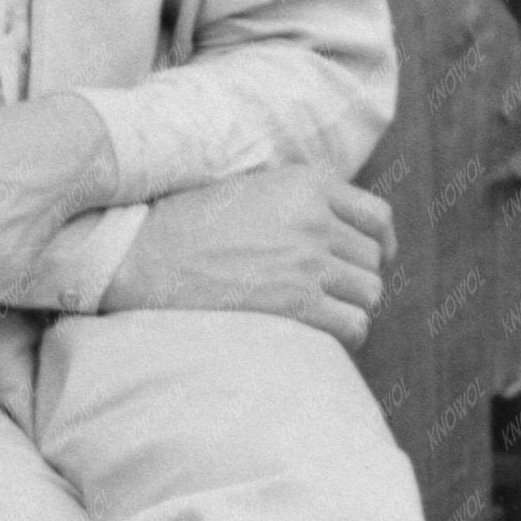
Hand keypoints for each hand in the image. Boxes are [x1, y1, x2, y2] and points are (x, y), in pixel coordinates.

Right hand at [101, 169, 393, 349]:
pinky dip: (346, 334)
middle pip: (371, 259)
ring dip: (351, 307)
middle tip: (329, 295)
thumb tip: (334, 229)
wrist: (140, 255)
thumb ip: (295, 200)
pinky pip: (353, 324)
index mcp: (306, 183)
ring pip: (370, 292)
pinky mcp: (296, 304)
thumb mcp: (247, 189)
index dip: (380, 243)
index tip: (371, 259)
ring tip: (324, 316)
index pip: (376, 216)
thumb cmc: (183, 226)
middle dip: (355, 279)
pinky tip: (324, 336)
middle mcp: (315, 219)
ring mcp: (308, 262)